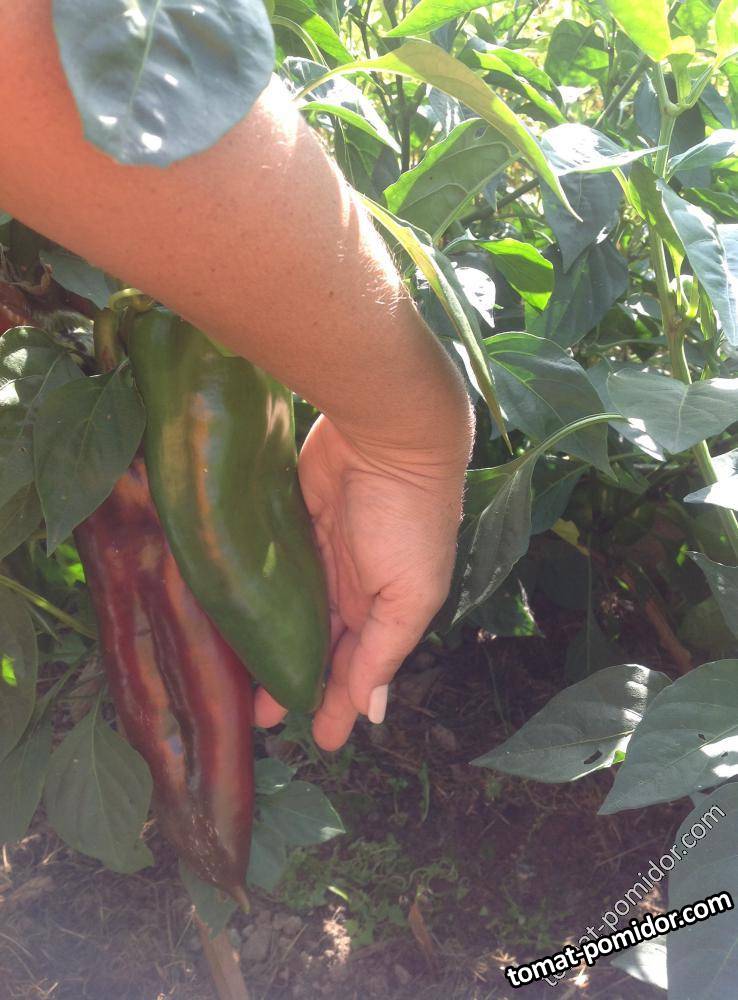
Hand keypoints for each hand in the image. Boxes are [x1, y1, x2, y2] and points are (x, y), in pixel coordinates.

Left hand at [253, 413, 470, 748]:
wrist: (386, 435)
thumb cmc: (408, 519)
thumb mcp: (409, 595)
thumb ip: (385, 651)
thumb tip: (372, 710)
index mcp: (386, 608)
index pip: (359, 668)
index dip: (340, 704)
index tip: (321, 741)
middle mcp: (353, 587)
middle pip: (320, 646)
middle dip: (297, 682)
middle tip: (262, 719)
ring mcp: (320, 555)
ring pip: (292, 614)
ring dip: (273, 646)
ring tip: (242, 681)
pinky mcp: (292, 524)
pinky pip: (274, 572)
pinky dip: (260, 598)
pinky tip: (239, 620)